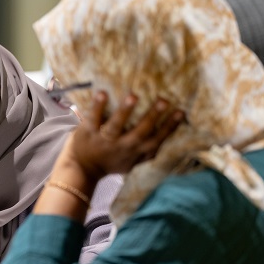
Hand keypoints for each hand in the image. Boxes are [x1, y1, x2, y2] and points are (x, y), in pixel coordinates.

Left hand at [68, 91, 183, 179]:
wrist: (83, 170)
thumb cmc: (111, 162)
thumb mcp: (133, 162)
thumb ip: (148, 150)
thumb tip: (171, 133)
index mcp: (135, 152)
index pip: (156, 140)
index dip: (169, 127)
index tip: (180, 112)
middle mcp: (122, 147)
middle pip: (140, 133)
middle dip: (152, 117)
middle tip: (164, 101)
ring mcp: (104, 140)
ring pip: (116, 126)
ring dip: (125, 112)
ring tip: (133, 96)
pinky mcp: (87, 133)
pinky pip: (93, 119)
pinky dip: (97, 107)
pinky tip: (102, 93)